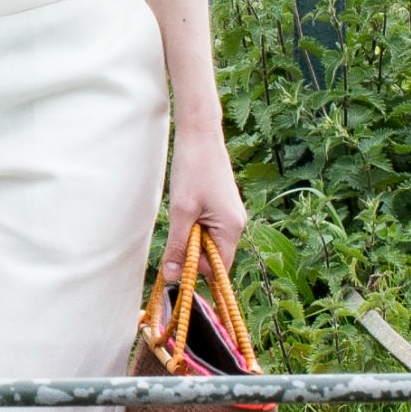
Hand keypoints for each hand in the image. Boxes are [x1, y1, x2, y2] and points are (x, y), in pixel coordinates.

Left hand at [157, 123, 247, 295]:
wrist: (200, 136)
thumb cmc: (192, 170)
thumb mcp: (180, 212)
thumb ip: (178, 245)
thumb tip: (173, 275)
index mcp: (232, 228)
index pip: (219, 267)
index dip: (198, 271)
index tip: (176, 263)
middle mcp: (237, 224)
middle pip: (214, 256)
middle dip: (193, 252)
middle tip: (176, 231)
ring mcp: (230, 215)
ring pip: (209, 242)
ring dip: (191, 237)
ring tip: (181, 215)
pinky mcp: (222, 207)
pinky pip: (209, 228)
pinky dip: (194, 226)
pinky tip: (185, 209)